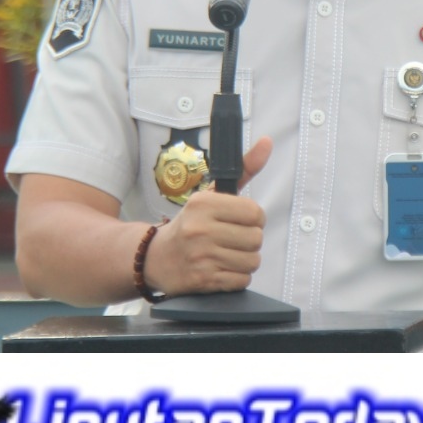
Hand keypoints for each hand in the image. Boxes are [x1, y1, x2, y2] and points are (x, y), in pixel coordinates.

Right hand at [145, 137, 272, 296]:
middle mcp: (200, 229)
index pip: (255, 212)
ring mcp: (201, 257)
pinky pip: (241, 280)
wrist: (154, 257)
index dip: (254, 219)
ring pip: (252, 262)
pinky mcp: (203, 280)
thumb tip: (267, 142)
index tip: (241, 220)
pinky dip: (236, 277)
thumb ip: (243, 169)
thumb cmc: (191, 223)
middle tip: (233, 239)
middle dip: (249, 241)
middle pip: (256, 239)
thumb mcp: (211, 194)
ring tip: (227, 254)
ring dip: (244, 260)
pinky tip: (221, 268)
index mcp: (203, 203)